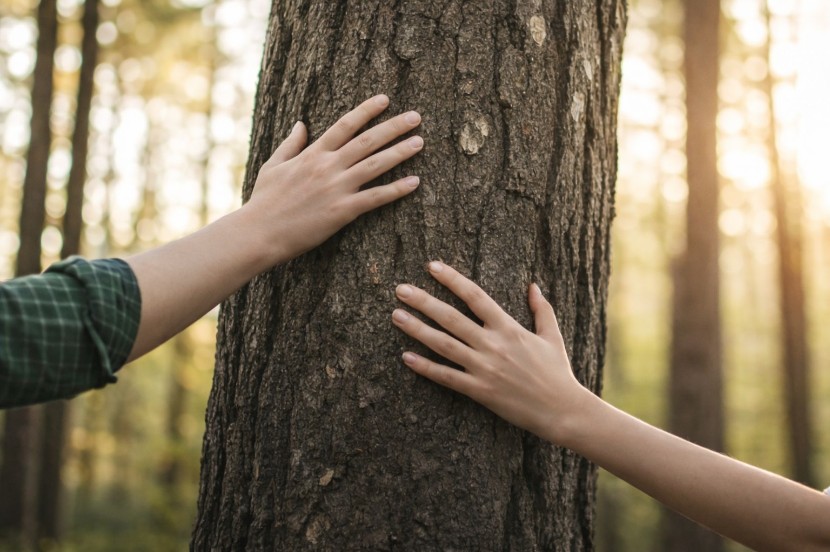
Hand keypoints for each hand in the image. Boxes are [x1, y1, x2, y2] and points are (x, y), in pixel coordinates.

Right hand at [244, 94, 422, 263]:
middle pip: (367, 140)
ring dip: (400, 152)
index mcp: (312, 153)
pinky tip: (415, 182)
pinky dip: (396, 190)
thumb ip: (290, 144)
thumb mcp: (273, 165)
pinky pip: (375, 198)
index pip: (345, 125)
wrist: (259, 232)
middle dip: (393, 127)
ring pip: (375, 165)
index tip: (385, 99)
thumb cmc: (264, 201)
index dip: (367, 110)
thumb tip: (301, 123)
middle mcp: (327, 166)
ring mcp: (336, 188)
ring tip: (420, 142)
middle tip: (416, 117)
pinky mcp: (342, 211)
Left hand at [391, 261, 588, 442]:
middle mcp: (493, 345)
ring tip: (396, 316)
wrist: (562, 410)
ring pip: (444, 344)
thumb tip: (533, 285)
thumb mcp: (552, 336)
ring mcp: (484, 368)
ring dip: (417, 329)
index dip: (452, 279)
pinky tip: (406, 357)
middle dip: (424, 301)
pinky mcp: (479, 391)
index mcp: (509, 328)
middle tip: (400, 289)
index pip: (475, 296)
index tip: (432, 266)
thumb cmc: (557, 372)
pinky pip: (447, 377)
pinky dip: (425, 367)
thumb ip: (541, 309)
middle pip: (452, 318)